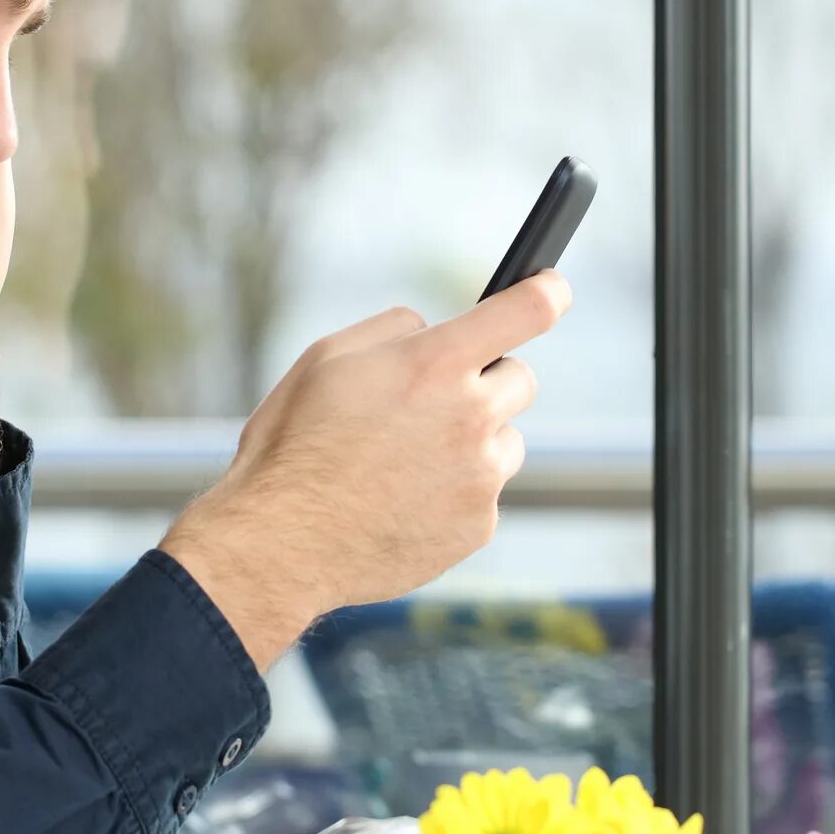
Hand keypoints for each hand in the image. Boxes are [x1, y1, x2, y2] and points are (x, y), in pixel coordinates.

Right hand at [158, 272, 570, 667]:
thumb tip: (433, 332)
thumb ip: (395, 331)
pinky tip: (403, 501)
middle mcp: (470, 416)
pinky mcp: (479, 525)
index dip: (547, 292)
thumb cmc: (294, 446)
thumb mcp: (326, 359)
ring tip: (406, 463)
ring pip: (505, 441)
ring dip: (472, 442)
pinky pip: (484, 493)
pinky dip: (454, 493)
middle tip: (433, 402)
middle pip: (521, 378)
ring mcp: (480, 476)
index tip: (552, 290)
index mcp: (434, 364)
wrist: (282, 544)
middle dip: (485, 382)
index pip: (526, 311)